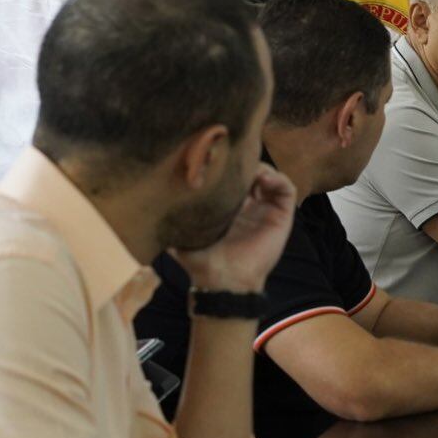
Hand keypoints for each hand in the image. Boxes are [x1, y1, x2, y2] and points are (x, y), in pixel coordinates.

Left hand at [172, 164, 298, 293]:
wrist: (222, 278)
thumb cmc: (201, 260)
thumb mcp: (180, 232)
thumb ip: (171, 217)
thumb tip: (150, 199)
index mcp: (228, 207)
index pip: (233, 178)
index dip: (228, 165)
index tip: (217, 158)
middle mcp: (249, 205)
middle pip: (254, 172)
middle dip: (246, 162)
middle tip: (234, 159)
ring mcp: (266, 209)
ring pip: (271, 176)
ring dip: (263, 167)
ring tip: (251, 170)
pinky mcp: (281, 215)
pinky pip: (287, 188)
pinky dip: (278, 178)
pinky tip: (263, 178)